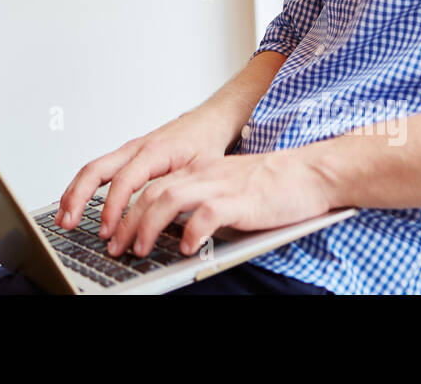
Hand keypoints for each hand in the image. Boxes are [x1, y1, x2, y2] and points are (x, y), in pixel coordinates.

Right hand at [54, 108, 233, 241]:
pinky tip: (74, 205)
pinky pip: (96, 170)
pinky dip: (81, 187)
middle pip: (95, 169)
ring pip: (91, 169)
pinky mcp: (124, 156)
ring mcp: (126, 151)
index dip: (113, 207)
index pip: (125, 180)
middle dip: (78, 198)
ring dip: (74, 194)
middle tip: (69, 223)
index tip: (108, 230)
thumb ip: (187, 193)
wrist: (205, 123)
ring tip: (64, 219)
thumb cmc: (204, 145)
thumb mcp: (203, 171)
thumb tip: (182, 225)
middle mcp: (135, 149)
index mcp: (154, 152)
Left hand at [107, 149, 334, 257]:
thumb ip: (199, 200)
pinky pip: (207, 214)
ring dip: (147, 227)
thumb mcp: (225, 186)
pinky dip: (191, 232)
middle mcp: (203, 173)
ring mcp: (221, 185)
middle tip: (115, 248)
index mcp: (197, 170)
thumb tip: (173, 229)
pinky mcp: (241, 200)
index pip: (149, 184)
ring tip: (139, 249)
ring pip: (169, 200)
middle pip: (151, 193)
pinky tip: (185, 247)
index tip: (110, 231)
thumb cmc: (272, 185)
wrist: (310, 173)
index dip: (124, 209)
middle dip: (126, 222)